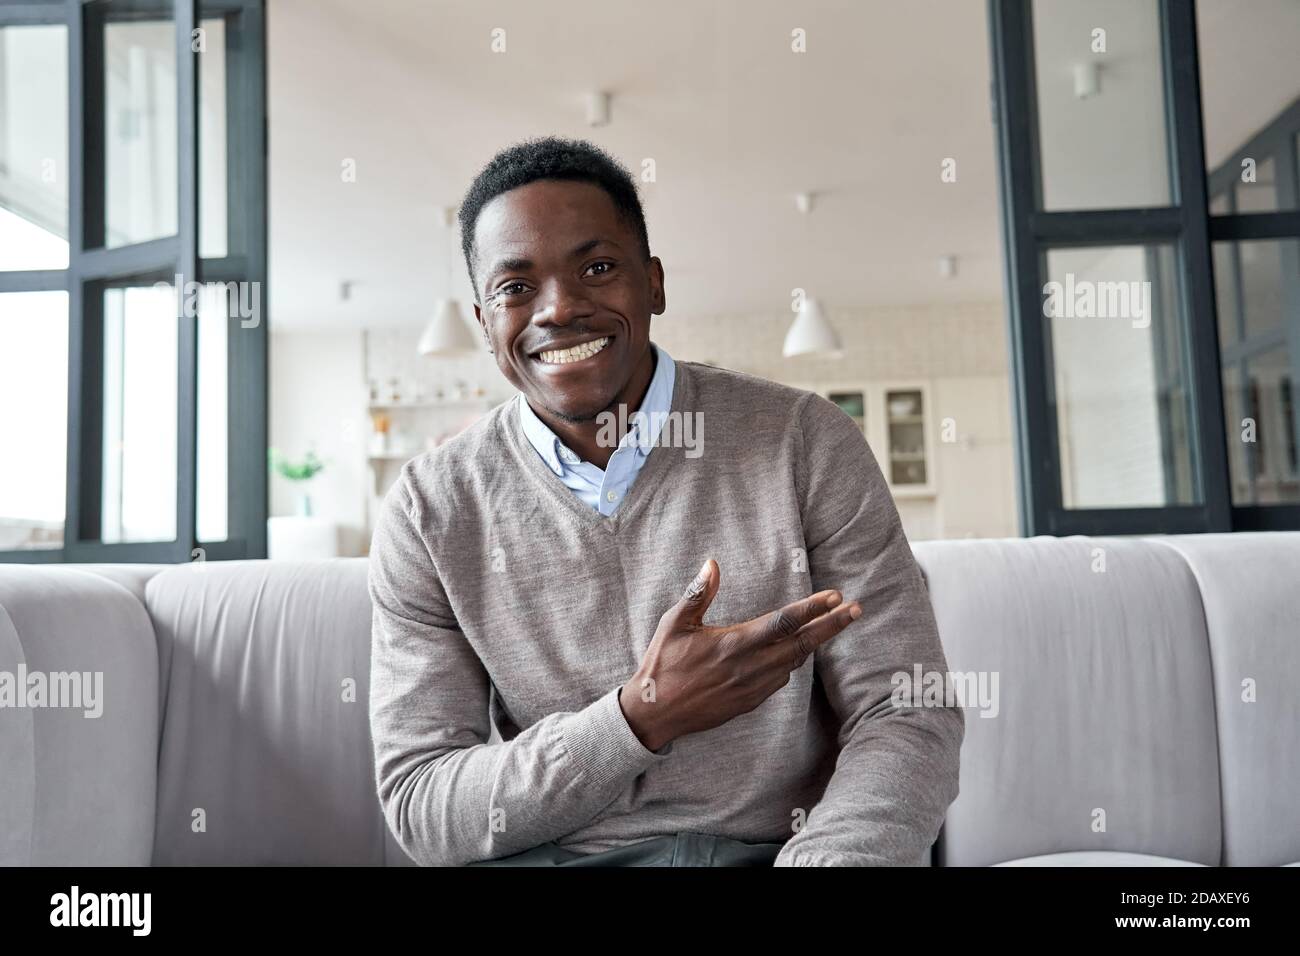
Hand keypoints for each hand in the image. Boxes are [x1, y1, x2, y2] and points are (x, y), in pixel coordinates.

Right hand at [619, 558, 860, 751]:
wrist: (655, 714)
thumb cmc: (662, 664)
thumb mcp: (675, 623)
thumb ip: (699, 593)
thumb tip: (713, 563)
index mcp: (734, 643)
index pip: (783, 622)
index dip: (812, 608)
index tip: (835, 596)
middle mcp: (750, 667)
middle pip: (802, 644)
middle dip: (832, 626)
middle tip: (856, 610)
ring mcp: (752, 688)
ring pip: (794, 663)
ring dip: (815, 643)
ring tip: (833, 625)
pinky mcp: (750, 702)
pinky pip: (780, 680)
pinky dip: (793, 663)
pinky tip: (796, 653)